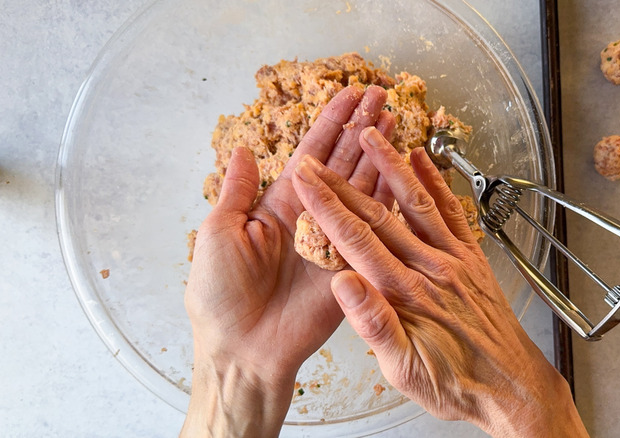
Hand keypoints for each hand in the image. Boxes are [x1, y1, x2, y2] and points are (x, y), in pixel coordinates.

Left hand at [180, 86, 394, 436]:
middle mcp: (311, 218)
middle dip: (362, 129)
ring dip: (379, 156)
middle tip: (381, 97)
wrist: (242, 348)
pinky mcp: (351, 266)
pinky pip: (373, 229)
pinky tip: (400, 173)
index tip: (348, 96)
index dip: (331, 123)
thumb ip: (238, 190)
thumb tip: (242, 151)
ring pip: (363, 188)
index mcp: (280, 206)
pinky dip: (388, 201)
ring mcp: (334, 240)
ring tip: (394, 122)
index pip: (312, 154)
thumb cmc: (220, 295)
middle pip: (343, 164)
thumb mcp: (219, 232)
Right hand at [291, 127, 587, 436]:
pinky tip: (423, 161)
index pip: (357, 240)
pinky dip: (436, 183)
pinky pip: (452, 212)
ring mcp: (454, 259)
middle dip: (344, 183)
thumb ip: (374, 324)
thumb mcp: (405, 370)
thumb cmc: (455, 383)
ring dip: (392, 166)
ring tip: (373, 135)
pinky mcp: (472, 258)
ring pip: (417, 202)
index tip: (307, 182)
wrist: (510, 387)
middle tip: (320, 158)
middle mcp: (430, 268)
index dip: (327, 207)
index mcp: (405, 294)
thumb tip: (343, 285)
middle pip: (379, 215)